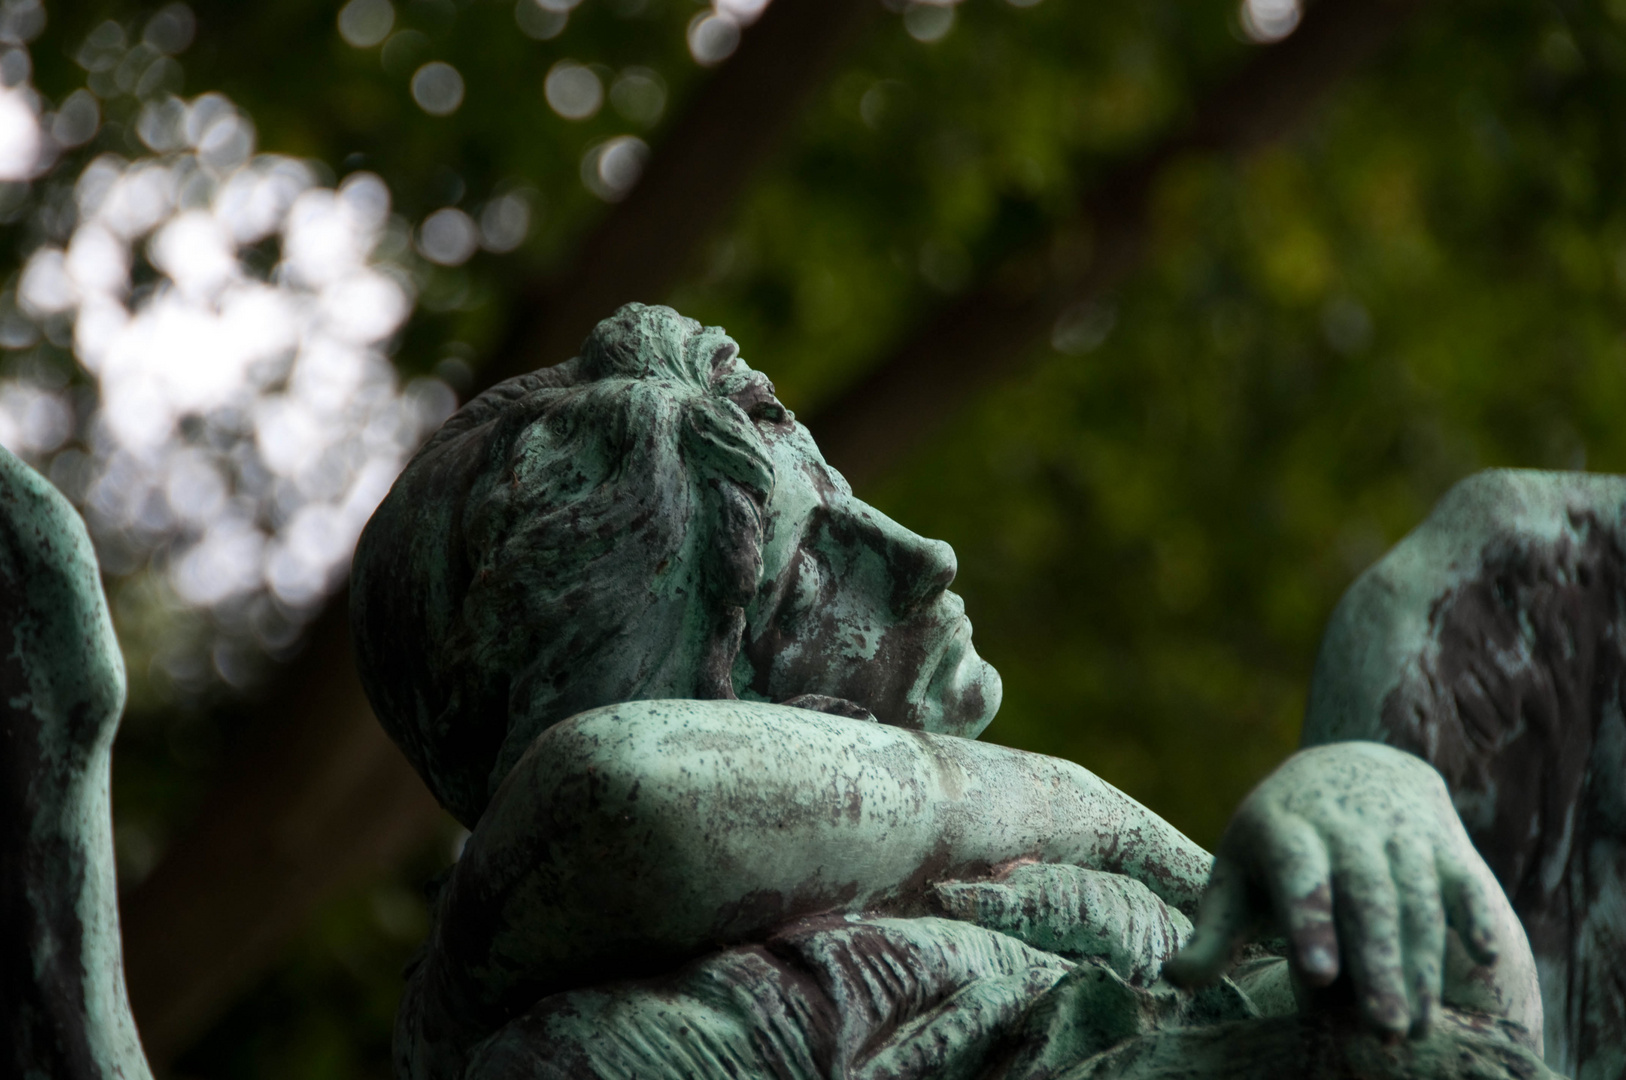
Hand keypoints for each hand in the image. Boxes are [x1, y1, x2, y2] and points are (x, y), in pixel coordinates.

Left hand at [1164, 742, 1534, 1040]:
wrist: (1351, 763)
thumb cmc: (1280, 841)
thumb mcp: (1240, 871)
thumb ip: (1214, 930)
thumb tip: (1173, 977)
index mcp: (1286, 830)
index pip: (1300, 876)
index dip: (1311, 922)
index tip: (1317, 975)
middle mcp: (1347, 826)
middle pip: (1366, 898)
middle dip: (1377, 964)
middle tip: (1383, 1029)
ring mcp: (1399, 832)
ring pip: (1416, 899)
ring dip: (1422, 963)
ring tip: (1417, 1026)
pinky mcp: (1443, 841)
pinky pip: (1464, 879)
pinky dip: (1476, 914)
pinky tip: (1485, 956)